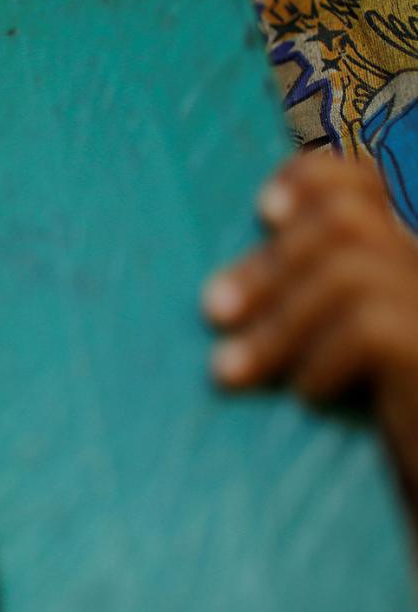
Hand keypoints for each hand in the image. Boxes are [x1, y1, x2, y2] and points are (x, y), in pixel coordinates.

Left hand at [204, 154, 417, 494]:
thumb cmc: (380, 432)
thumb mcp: (332, 351)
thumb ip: (306, 299)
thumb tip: (223, 286)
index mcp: (408, 257)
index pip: (367, 182)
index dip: (313, 179)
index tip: (263, 211)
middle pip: (346, 220)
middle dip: (268, 265)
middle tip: (213, 312)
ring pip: (349, 269)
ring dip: (277, 321)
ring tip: (229, 370)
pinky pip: (370, 327)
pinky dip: (322, 359)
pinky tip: (307, 398)